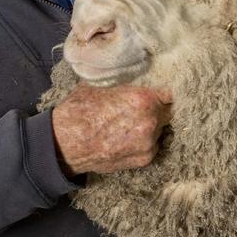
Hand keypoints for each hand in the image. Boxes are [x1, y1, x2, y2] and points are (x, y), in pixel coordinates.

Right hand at [50, 83, 172, 175]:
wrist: (65, 143)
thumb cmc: (79, 110)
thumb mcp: (100, 85)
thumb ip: (124, 84)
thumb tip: (133, 77)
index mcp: (143, 99)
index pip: (170, 93)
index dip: (164, 93)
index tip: (158, 93)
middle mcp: (150, 121)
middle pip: (168, 112)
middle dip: (158, 109)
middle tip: (143, 108)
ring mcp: (149, 143)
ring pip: (160, 130)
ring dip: (151, 126)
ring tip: (131, 124)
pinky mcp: (144, 159)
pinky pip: (152, 145)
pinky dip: (144, 141)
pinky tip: (127, 137)